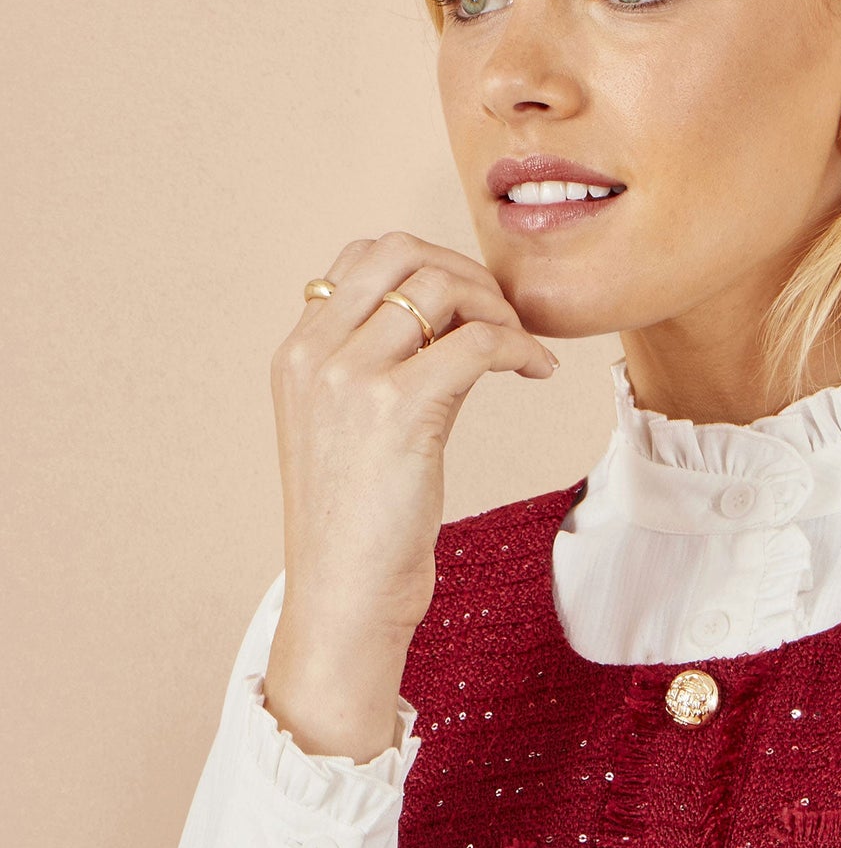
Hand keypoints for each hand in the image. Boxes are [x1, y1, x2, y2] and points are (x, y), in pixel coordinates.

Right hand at [272, 231, 557, 643]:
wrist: (344, 597)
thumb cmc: (358, 527)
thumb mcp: (354, 432)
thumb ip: (387, 370)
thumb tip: (458, 328)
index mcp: (296, 354)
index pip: (359, 259)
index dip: (425, 267)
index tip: (466, 308)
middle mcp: (315, 354)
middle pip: (398, 250)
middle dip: (462, 269)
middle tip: (501, 314)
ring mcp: (350, 377)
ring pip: (439, 286)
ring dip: (496, 306)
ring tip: (521, 347)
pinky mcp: (398, 408)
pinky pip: (478, 341)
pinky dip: (521, 346)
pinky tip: (538, 372)